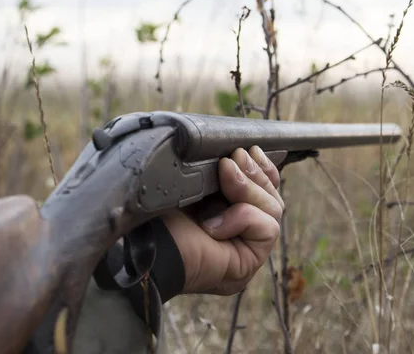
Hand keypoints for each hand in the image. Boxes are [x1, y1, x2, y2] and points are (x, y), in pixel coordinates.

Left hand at [162, 146, 283, 294]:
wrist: (140, 245)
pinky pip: (267, 229)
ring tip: (225, 174)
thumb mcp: (194, 183)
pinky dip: (244, 216)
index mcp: (227, 216)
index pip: (264, 192)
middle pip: (272, 199)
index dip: (263, 170)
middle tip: (233, 158)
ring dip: (248, 188)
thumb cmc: (155, 213)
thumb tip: (243, 154)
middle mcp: (239, 236)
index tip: (251, 150)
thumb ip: (218, 171)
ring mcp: (245, 252)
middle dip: (255, 174)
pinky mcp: (247, 263)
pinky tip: (211, 222)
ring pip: (273, 211)